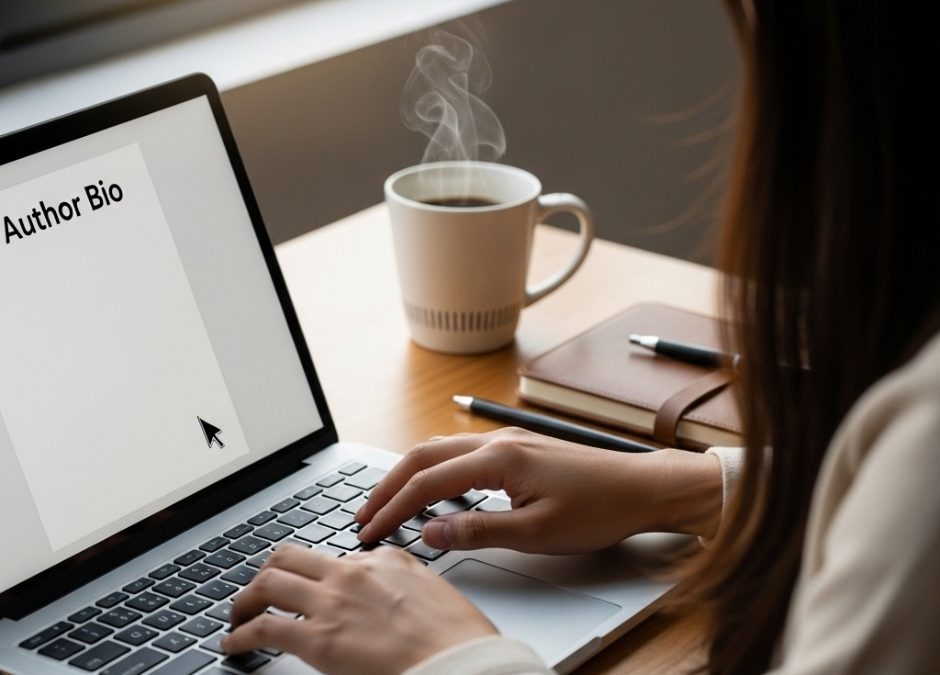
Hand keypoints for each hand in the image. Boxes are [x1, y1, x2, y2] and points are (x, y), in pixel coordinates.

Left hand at [222, 544, 495, 674]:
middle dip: (267, 572)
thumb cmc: (456, 637)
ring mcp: (332, 603)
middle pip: (289, 556)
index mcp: (383, 559)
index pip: (333, 557)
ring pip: (269, 583)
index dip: (313, 574)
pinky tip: (234, 643)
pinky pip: (264, 628)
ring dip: (245, 599)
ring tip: (238, 615)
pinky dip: (240, 635)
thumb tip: (388, 593)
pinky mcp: (319, 639)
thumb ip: (403, 582)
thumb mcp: (433, 591)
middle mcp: (352, 573)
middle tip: (258, 591)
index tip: (305, 585)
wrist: (460, 661)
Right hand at [356, 427, 721, 554]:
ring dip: (410, 474)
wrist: (642, 487)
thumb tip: (429, 533)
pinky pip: (461, 453)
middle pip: (423, 455)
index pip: (426, 482)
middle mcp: (497, 442)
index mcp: (498, 459)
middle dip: (388, 485)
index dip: (392, 508)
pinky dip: (435, 470)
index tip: (369, 530)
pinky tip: (434, 490)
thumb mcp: (536, 534)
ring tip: (389, 503)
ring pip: (441, 450)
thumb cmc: (598, 509)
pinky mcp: (518, 448)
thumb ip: (477, 531)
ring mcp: (508, 441)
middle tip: (364, 514)